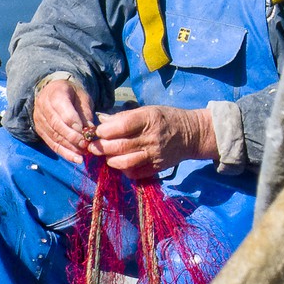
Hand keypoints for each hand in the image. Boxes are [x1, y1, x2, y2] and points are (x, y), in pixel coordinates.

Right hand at [32, 77, 96, 163]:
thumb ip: (85, 113)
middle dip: (72, 137)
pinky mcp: (40, 131)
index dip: (74, 123)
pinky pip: (52, 144)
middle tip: (85, 145)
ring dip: (70, 147)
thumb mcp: (82, 97)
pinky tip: (76, 159)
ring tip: (83, 154)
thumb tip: (90, 130)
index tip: (86, 133)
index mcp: (55, 93)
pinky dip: (64, 153)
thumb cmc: (72, 94)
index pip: (63, 111)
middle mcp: (43, 106)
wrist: (54, 91)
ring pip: (54, 136)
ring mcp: (39, 119)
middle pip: (57, 125)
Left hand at [89, 104, 216, 178]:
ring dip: (110, 160)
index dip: (104, 131)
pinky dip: (124, 170)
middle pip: (119, 146)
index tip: (97, 132)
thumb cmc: (166, 118)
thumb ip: (124, 116)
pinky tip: (121, 164)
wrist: (191, 134)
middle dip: (101, 147)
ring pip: (125, 162)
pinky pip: (135, 173)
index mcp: (148, 119)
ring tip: (107, 156)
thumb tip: (101, 120)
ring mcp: (155, 155)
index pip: (120, 126)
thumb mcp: (147, 110)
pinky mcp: (157, 168)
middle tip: (93, 147)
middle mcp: (151, 137)